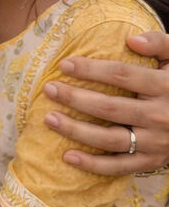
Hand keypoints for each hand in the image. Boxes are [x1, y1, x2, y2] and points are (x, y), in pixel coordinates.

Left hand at [43, 34, 168, 174]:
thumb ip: (160, 43)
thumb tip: (131, 40)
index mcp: (165, 86)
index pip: (122, 75)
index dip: (91, 69)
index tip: (64, 64)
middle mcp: (160, 116)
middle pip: (109, 108)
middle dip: (75, 98)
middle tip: (49, 89)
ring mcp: (156, 143)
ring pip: (110, 139)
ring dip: (76, 130)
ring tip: (49, 119)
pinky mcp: (153, 161)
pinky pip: (120, 166)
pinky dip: (94, 165)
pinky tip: (68, 156)